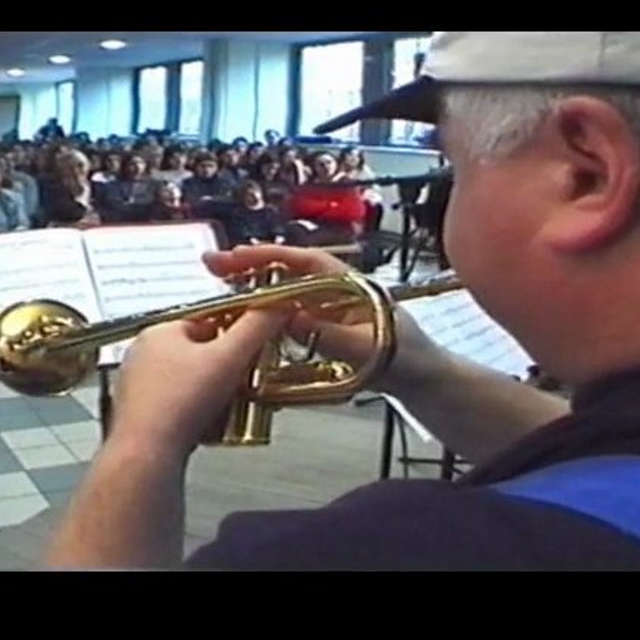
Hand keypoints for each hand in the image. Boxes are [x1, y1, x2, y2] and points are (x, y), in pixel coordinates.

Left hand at [110, 310, 288, 457]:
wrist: (147, 456)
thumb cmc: (178, 404)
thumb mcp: (230, 357)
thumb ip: (257, 326)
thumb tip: (276, 305)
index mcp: (160, 331)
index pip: (210, 318)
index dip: (240, 331)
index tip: (259, 344)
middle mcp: (145, 355)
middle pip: (203, 352)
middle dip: (230, 367)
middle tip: (248, 380)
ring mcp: (140, 386)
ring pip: (193, 381)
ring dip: (217, 392)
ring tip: (232, 406)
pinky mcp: (142, 415)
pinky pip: (181, 405)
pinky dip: (200, 412)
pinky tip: (211, 424)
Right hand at [202, 245, 439, 391]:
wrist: (427, 384)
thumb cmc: (409, 360)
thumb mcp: (371, 348)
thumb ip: (330, 335)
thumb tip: (288, 318)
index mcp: (350, 285)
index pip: (305, 261)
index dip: (269, 256)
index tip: (236, 256)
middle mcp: (337, 293)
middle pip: (289, 273)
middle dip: (251, 267)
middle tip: (212, 267)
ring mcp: (331, 313)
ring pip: (286, 295)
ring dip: (255, 291)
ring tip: (219, 291)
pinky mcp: (327, 333)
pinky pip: (291, 320)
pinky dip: (267, 319)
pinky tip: (246, 325)